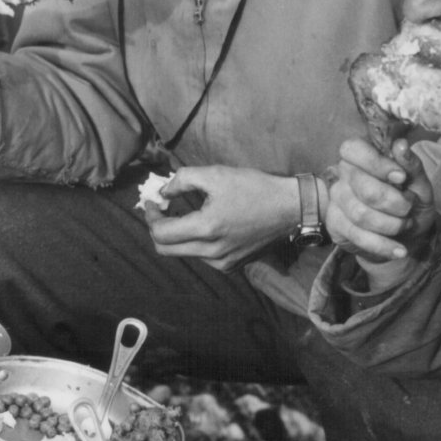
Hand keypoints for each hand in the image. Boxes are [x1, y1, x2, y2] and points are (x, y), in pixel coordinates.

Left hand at [144, 166, 297, 267]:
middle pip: (165, 250)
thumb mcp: (216, 174)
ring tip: (183, 213)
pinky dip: (194, 241)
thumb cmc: (254, 188)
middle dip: (157, 229)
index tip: (152, 201)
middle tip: (160, 210)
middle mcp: (212, 253)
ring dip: (176, 235)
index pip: (161, 233)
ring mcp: (222, 263)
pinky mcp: (232, 266)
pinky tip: (204, 224)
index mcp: (206, 229)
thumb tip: (162, 193)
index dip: (150, 216)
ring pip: (183, 253)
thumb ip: (182, 180)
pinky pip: (202, 256)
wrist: (291, 209)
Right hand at [326, 138, 438, 290]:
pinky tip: (399, 250)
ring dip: (391, 225)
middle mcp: (342, 175)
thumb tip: (400, 144)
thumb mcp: (419, 184)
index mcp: (361, 156)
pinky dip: (383, 245)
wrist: (406, 237)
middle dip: (395, 203)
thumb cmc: (411, 203)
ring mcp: (336, 201)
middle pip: (363, 188)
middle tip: (408, 208)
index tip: (401, 178)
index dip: (376, 164)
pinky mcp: (335, 225)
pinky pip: (357, 236)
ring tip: (405, 225)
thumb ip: (411, 165)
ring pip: (361, 214)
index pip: (353, 149)